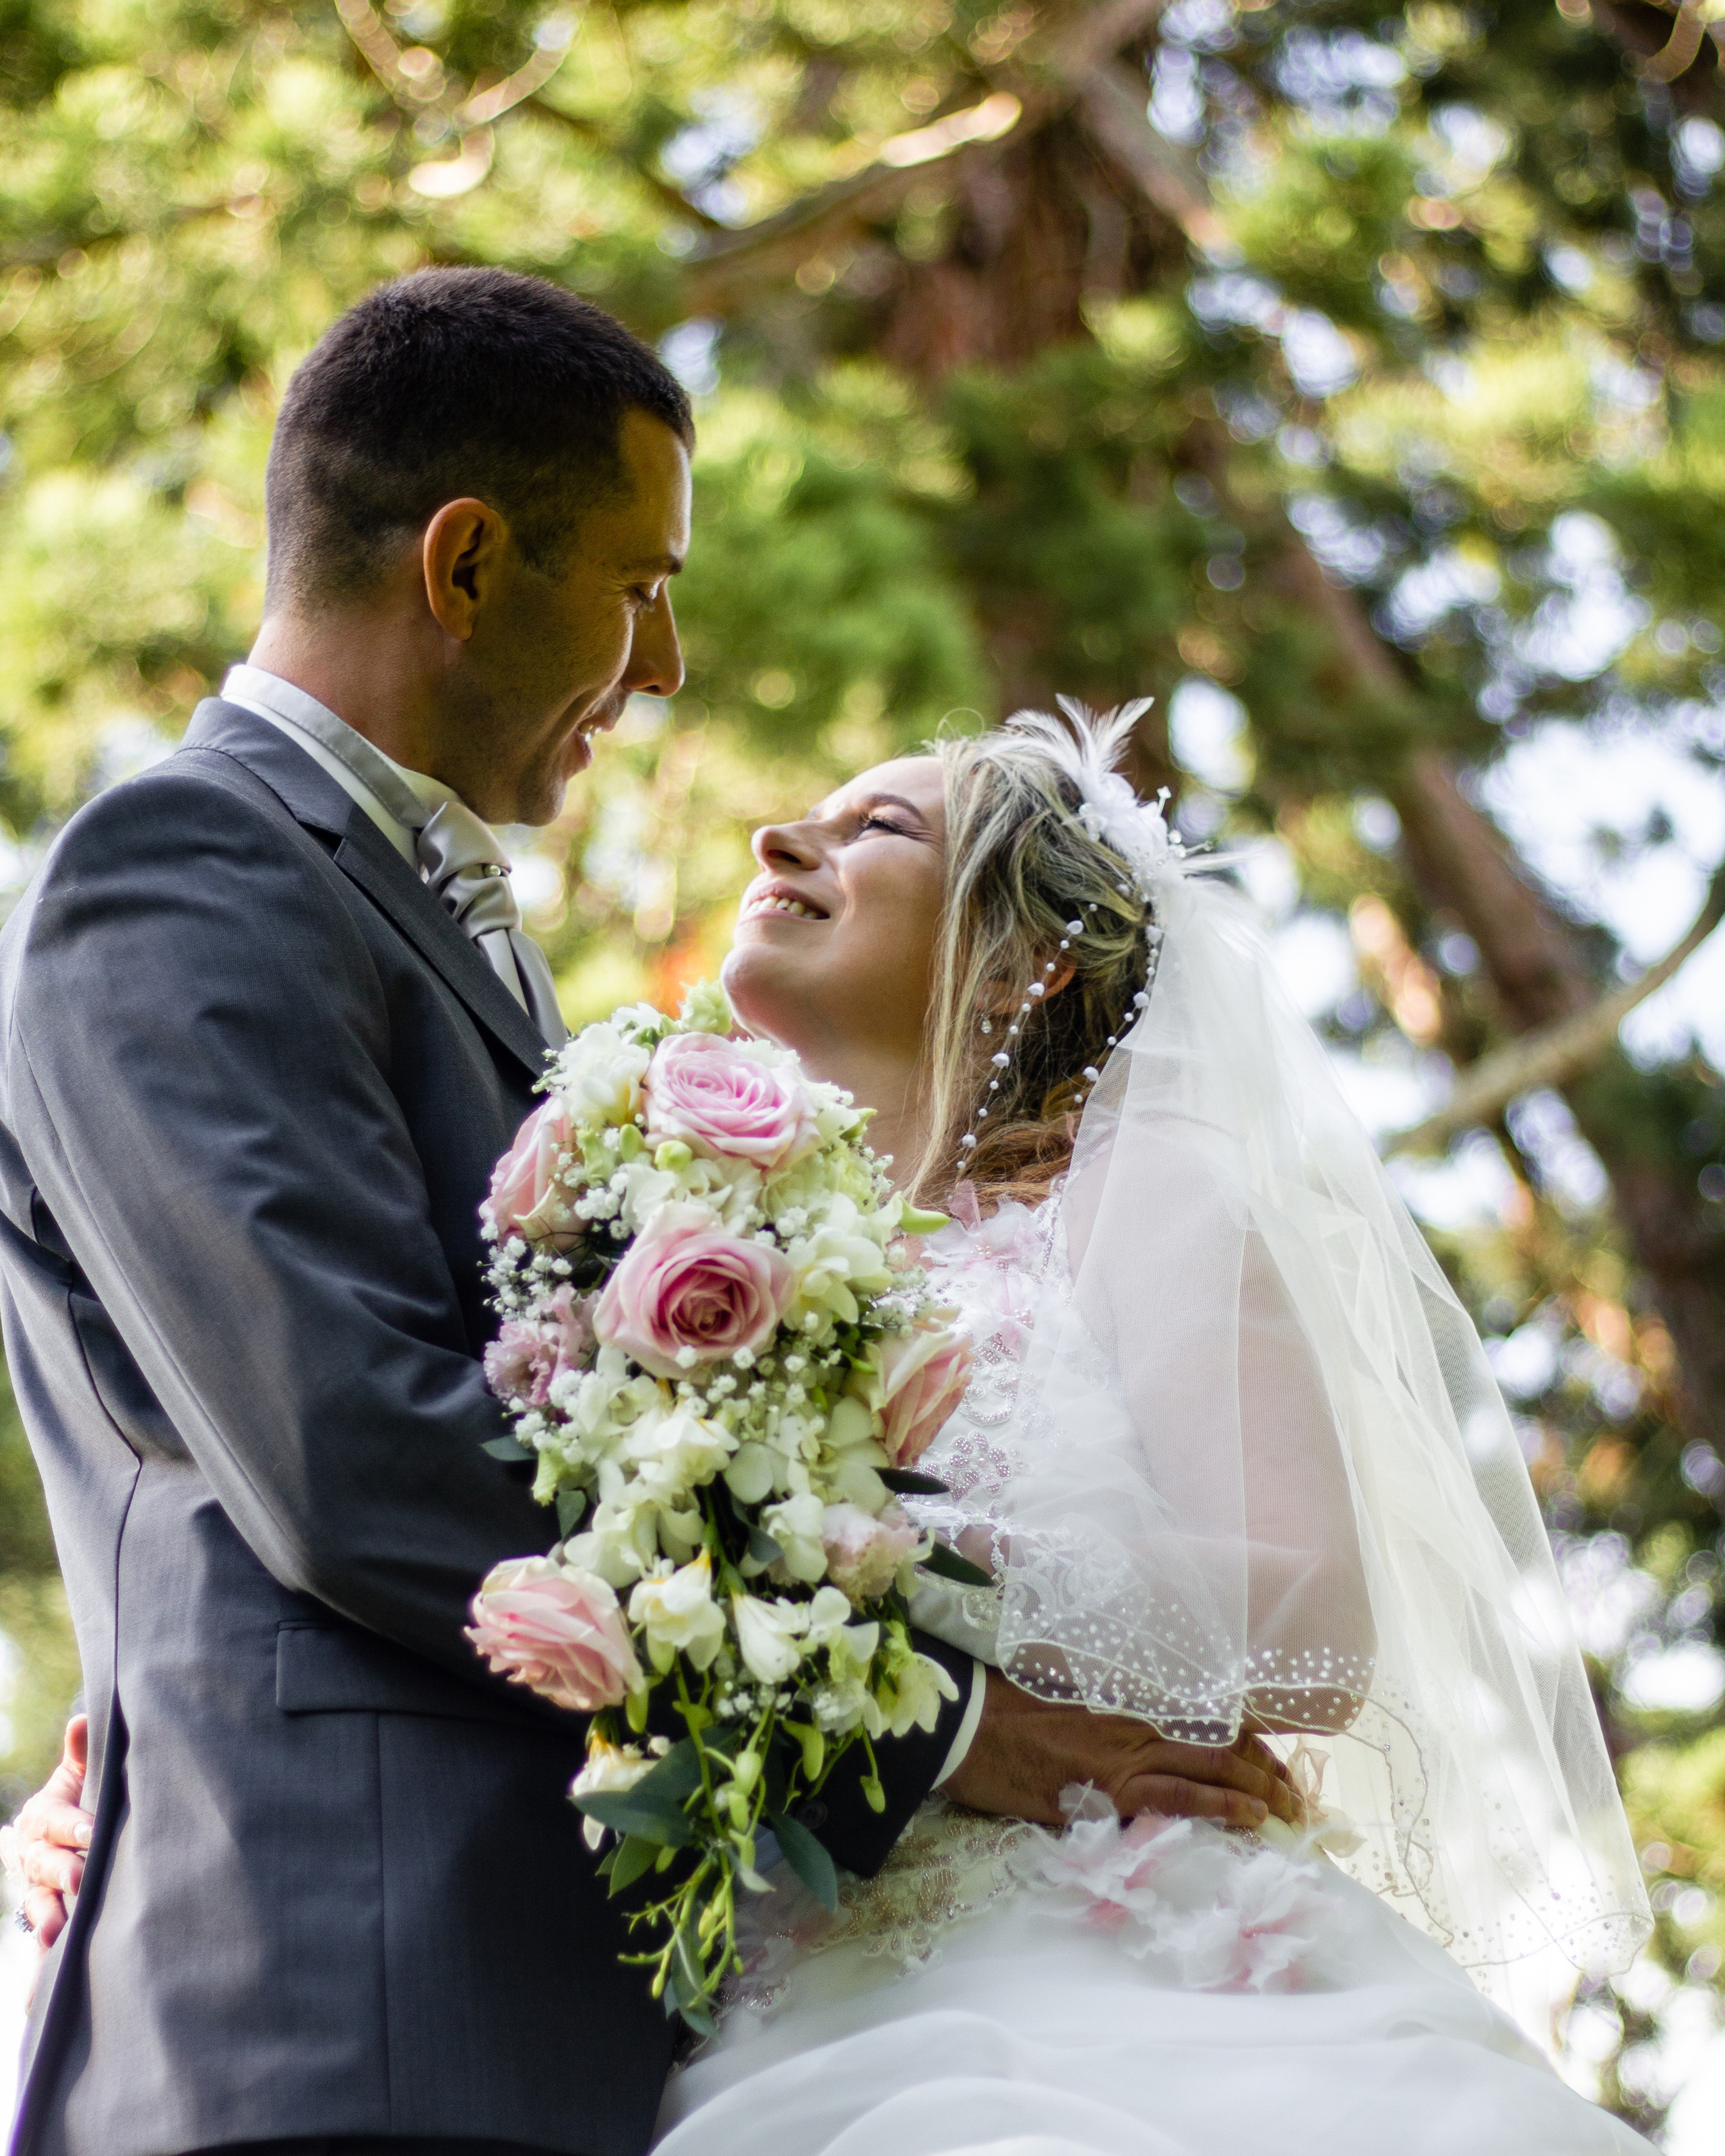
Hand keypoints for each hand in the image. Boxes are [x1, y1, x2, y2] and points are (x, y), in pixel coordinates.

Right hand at [1, 1717, 91, 1963]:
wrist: (65, 1837)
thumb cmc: (81, 1798)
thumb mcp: (81, 1774)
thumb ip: (83, 1753)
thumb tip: (83, 1722)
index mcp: (42, 1816)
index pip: (53, 1819)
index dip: (71, 1824)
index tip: (91, 1831)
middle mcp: (34, 1853)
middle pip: (43, 1864)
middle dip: (61, 1871)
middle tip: (81, 1879)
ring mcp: (36, 1887)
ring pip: (36, 1902)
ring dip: (46, 1917)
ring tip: (56, 1932)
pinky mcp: (44, 1915)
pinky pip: (40, 1932)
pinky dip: (43, 1950)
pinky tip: (48, 1967)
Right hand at [941, 1667, 1299, 1830]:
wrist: (963, 1722)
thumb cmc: (1002, 1708)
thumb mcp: (1063, 1700)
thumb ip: (1106, 1713)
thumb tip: (1133, 1730)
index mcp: (1129, 1696)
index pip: (1207, 1714)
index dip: (1251, 1740)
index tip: (1276, 1762)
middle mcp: (1138, 1719)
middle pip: (1224, 1742)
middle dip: (1269, 1772)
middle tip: (1299, 1800)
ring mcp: (1126, 1752)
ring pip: (1214, 1767)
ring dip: (1262, 1792)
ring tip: (1293, 1815)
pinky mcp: (1108, 1787)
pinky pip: (1177, 1796)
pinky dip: (1220, 1806)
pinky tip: (1252, 1818)